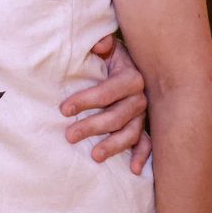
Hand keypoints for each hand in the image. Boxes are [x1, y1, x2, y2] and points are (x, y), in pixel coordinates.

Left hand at [62, 34, 151, 173]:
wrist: (133, 61)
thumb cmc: (111, 54)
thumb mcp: (106, 44)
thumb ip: (101, 43)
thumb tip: (100, 45)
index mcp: (131, 76)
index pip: (108, 91)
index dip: (86, 100)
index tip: (63, 109)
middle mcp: (141, 97)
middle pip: (118, 116)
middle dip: (93, 127)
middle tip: (69, 135)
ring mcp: (144, 114)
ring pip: (131, 133)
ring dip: (113, 145)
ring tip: (94, 156)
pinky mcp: (146, 125)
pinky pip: (147, 143)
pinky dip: (142, 155)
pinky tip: (133, 169)